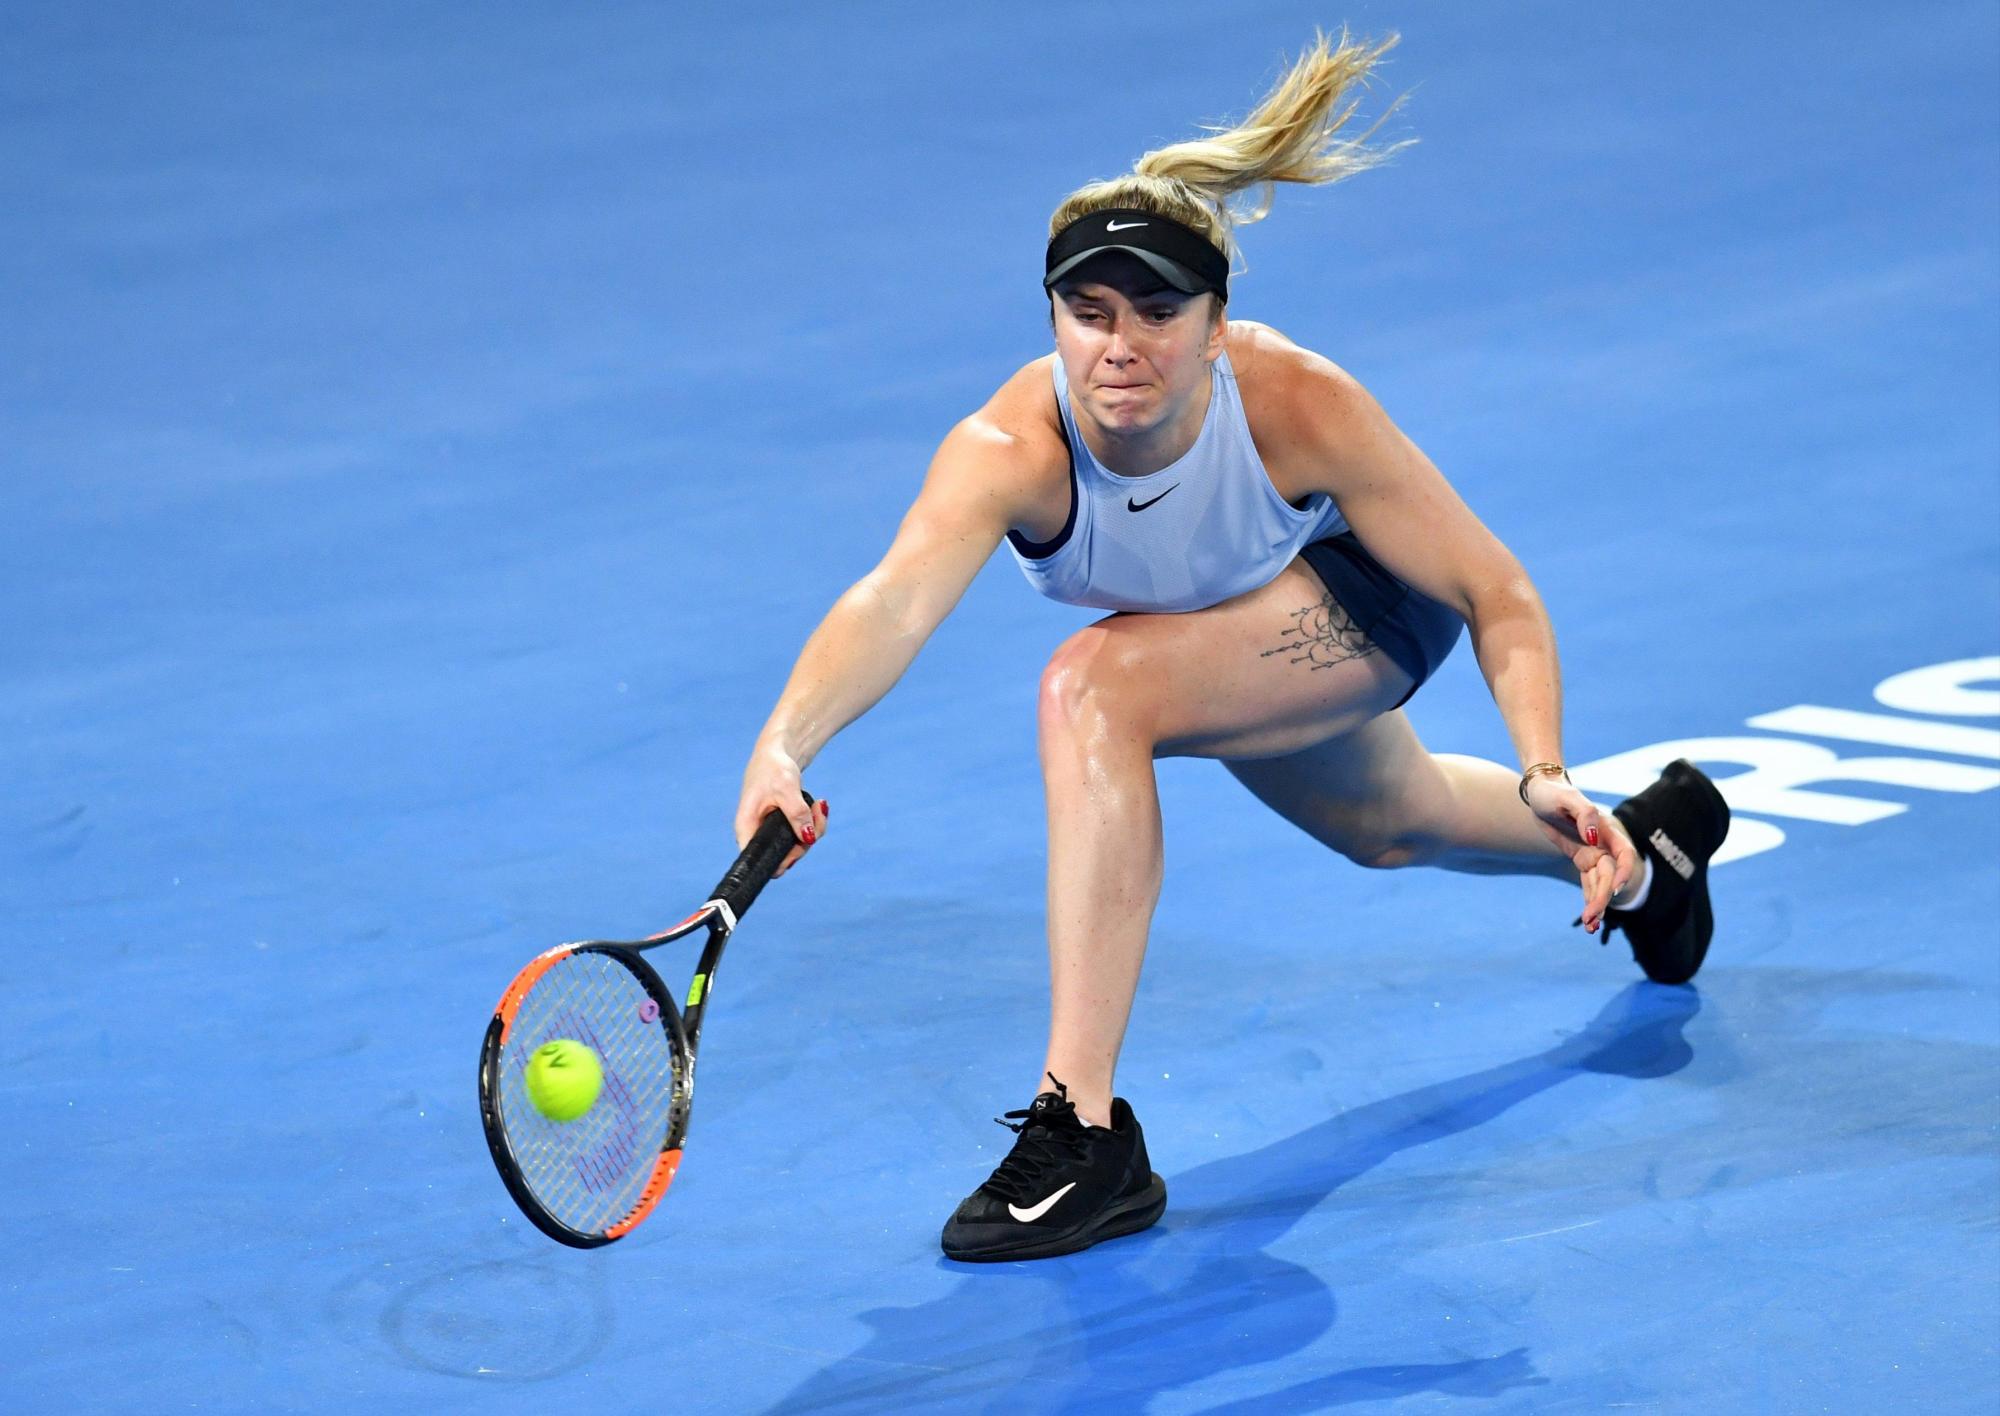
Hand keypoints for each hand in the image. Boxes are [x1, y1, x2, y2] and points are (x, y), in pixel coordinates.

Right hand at [735, 743, 828, 878]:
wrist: (777, 751)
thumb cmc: (773, 767)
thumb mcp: (786, 788)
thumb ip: (796, 814)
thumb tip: (808, 839)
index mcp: (747, 828)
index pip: (758, 861)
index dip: (781, 862)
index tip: (800, 846)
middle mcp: (757, 833)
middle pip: (784, 856)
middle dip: (806, 840)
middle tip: (817, 814)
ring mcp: (770, 831)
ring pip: (797, 845)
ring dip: (815, 829)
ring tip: (820, 804)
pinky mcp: (783, 825)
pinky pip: (802, 834)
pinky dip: (814, 823)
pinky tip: (819, 805)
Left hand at [1524, 774, 1636, 933]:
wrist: (1541, 793)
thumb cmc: (1554, 793)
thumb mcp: (1567, 799)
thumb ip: (1584, 815)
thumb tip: (1594, 836)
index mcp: (1605, 830)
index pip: (1623, 853)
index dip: (1622, 871)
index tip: (1613, 887)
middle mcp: (1603, 844)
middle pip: (1609, 876)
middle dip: (1602, 897)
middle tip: (1592, 918)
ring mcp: (1593, 853)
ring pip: (1599, 884)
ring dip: (1597, 905)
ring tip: (1590, 927)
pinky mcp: (1581, 859)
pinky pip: (1589, 883)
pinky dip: (1589, 899)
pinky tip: (1588, 920)